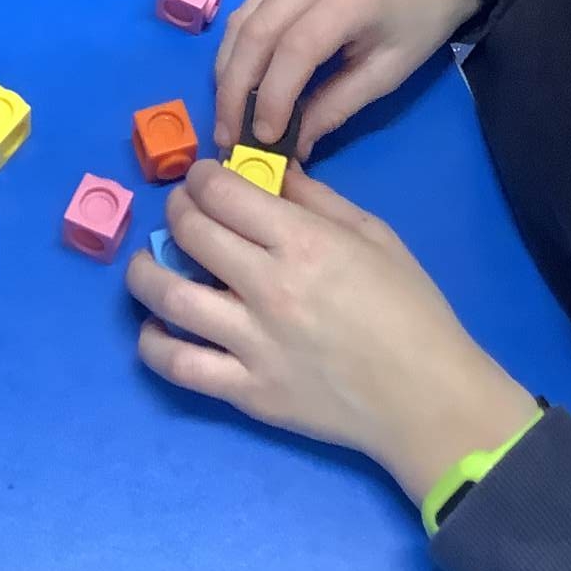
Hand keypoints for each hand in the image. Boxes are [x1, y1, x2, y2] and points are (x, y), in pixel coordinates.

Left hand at [127, 160, 537, 505]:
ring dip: (145, 272)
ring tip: (147, 264)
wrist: (426, 399)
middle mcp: (268, 287)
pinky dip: (153, 342)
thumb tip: (270, 172)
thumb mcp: (373, 234)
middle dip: (176, 210)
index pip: (222, 194)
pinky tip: (157, 326)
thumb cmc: (410, 309)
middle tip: (180, 211)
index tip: (201, 178)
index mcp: (303, 242)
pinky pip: (179, 365)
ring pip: (169, 297)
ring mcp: (252, 344)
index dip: (200, 177)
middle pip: (190, 233)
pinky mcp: (247, 393)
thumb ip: (317, 198)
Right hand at [214, 0, 479, 157]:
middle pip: (255, 32)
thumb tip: (292, 147)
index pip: (295, 48)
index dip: (273, 97)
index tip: (264, 139)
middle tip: (230, 137)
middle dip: (235, 91)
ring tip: (228, 118)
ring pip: (241, 21)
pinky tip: (237, 83)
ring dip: (227, 73)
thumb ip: (337, 107)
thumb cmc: (416, 22)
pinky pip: (247, 11)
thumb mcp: (389, 73)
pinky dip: (236, 51)